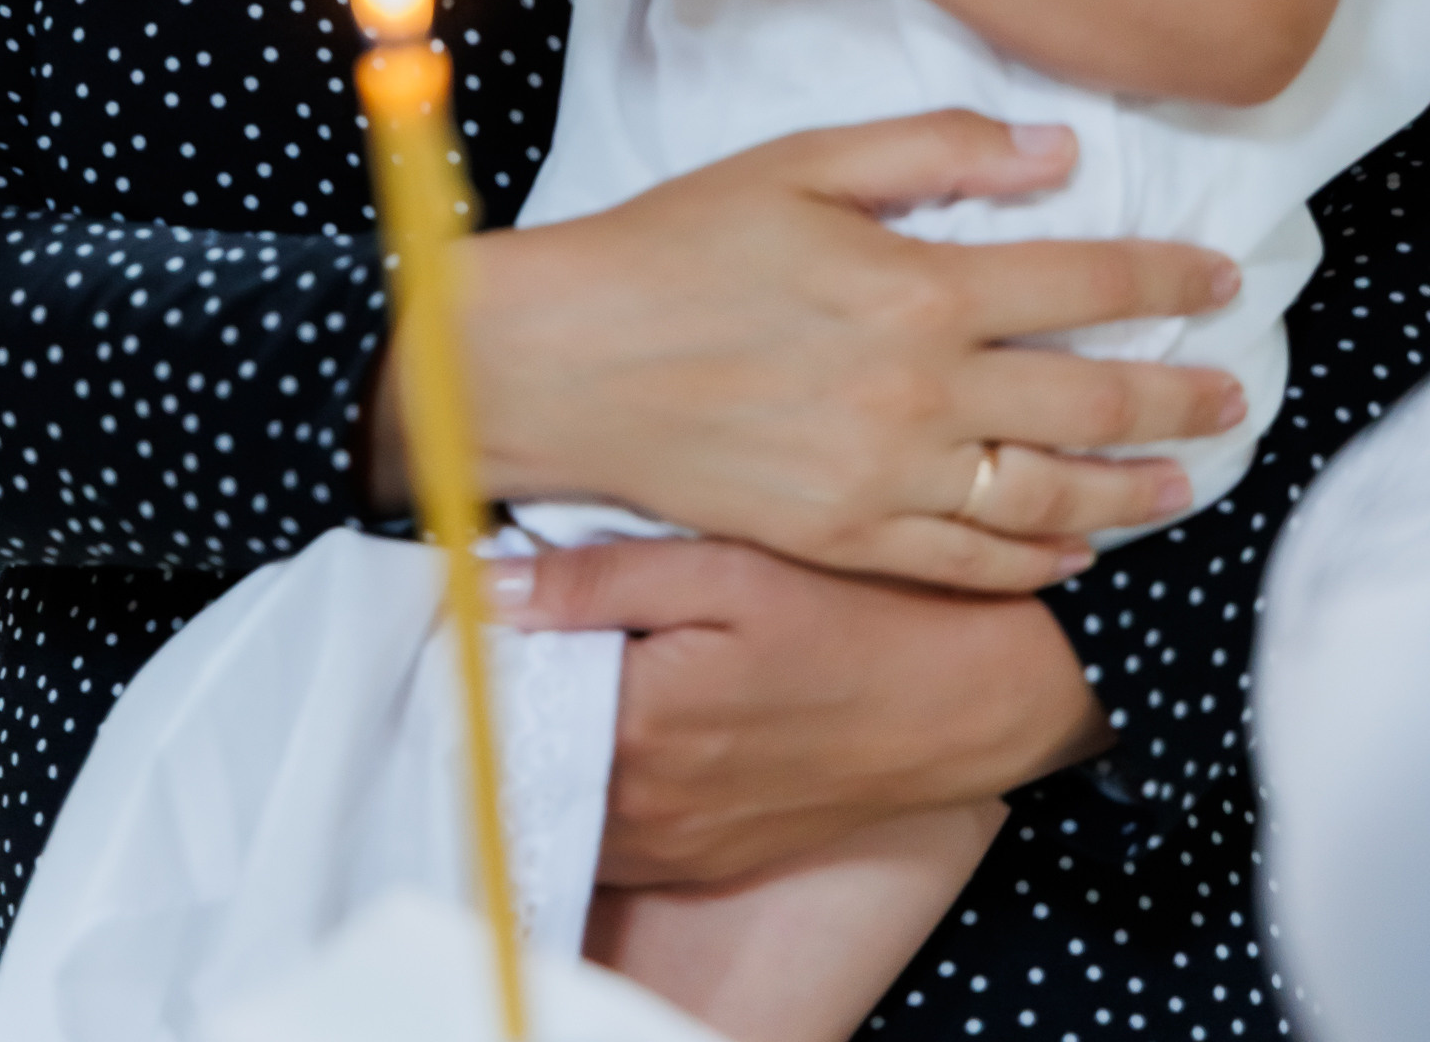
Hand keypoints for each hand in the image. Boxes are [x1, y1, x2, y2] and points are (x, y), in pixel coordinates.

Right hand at [442, 109, 1244, 593]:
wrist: (565, 359)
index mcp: (916, 283)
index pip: (1083, 277)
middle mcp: (920, 390)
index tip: (1223, 277)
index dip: (1166, 277)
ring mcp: (887, 477)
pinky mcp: (848, 538)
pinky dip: (1039, 562)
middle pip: (1090, 396)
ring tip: (1186, 482)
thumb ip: (935, 150)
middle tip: (1235, 393)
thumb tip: (1057, 151)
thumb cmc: (675, 243)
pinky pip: (971, 560)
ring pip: (1050, 496)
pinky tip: (1077, 552)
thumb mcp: (800, 160)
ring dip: (1133, 489)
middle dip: (1180, 394)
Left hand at [492, 537, 1109, 887]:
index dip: (481, 649)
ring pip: (564, 803)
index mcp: (637, 723)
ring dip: (549, 747)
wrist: (958, 700)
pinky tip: (623, 724)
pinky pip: (614, 837)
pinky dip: (597, 789)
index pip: (502, 700)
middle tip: (518, 625)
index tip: (472, 602)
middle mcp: (645, 805)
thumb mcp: (727, 568)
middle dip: (510, 697)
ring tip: (570, 669)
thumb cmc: (852, 615)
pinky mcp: (707, 861)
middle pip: (525, 759)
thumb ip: (598, 579)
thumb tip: (482, 586)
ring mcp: (677, 845)